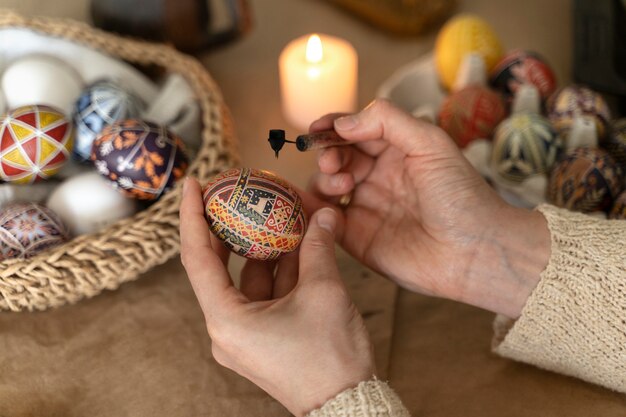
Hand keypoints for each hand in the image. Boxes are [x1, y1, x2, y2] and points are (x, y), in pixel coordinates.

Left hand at [179, 178, 374, 416]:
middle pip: (217, 267)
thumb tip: (324, 215)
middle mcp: (227, 328)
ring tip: (275, 213)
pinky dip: (278, 270)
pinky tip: (296, 245)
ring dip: (263, 248)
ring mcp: (245, 334)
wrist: (348, 405)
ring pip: (247, 279)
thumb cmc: (330, 357)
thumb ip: (318, 248)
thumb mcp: (323, 292)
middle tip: (230, 193)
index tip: (192, 184)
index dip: (192, 216)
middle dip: (226, 228)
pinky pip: (264, 295)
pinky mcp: (263, 338)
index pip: (197, 258)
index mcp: (227, 320)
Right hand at [309, 99, 550, 317]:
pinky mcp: (357, 239)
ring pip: (326, 187)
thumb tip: (342, 122)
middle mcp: (378, 178)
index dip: (334, 127)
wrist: (474, 251)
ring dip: (324, 180)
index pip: (356, 132)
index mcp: (396, 152)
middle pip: (337, 158)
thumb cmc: (461, 196)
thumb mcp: (430, 143)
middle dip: (329, 154)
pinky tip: (326, 205)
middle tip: (334, 161)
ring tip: (342, 184)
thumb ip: (386, 121)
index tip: (317, 127)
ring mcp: (366, 208)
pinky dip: (316, 209)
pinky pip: (326, 220)